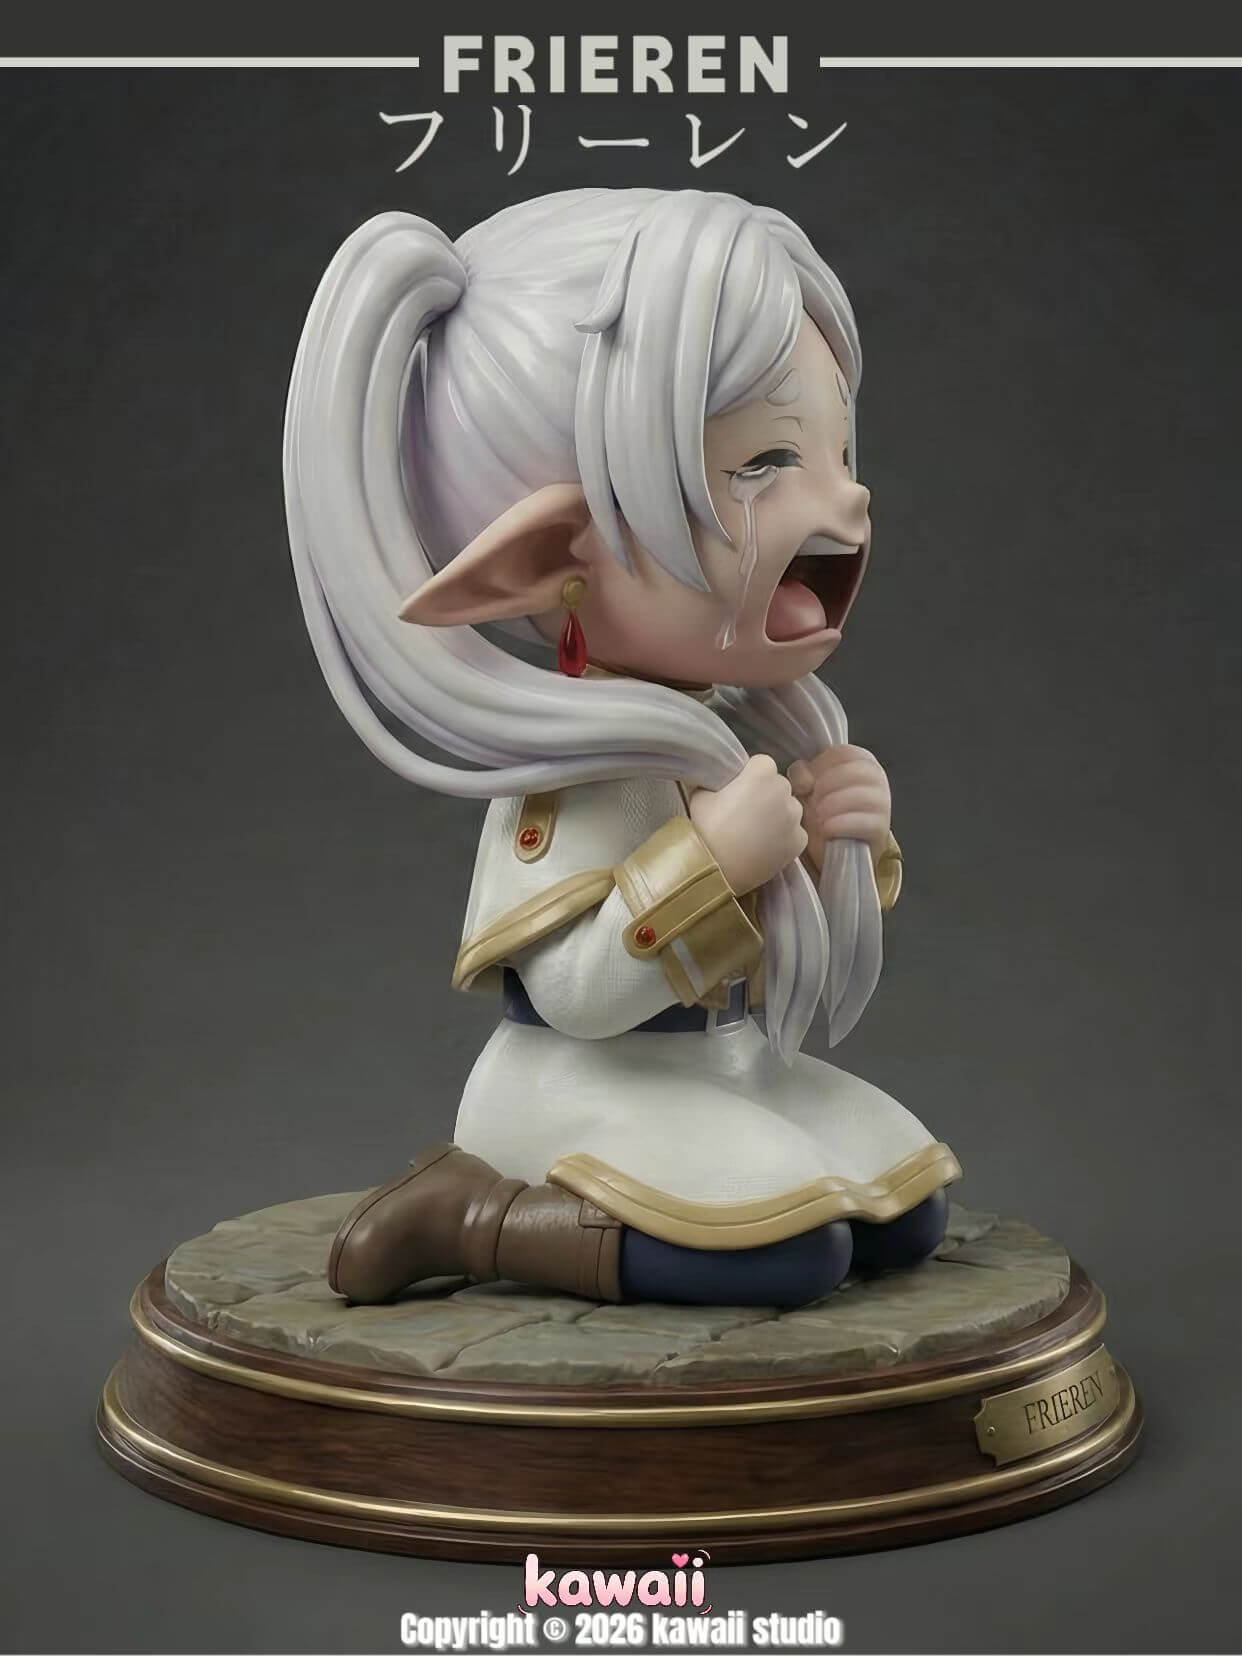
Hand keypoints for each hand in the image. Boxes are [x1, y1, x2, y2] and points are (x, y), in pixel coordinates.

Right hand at [689, 755, 807, 894]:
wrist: (715, 869)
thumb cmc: (705, 828)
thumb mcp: (700, 794)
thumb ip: (715, 781)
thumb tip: (715, 780)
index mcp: (761, 773)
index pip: (762, 764)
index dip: (750, 775)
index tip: (738, 790)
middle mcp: (784, 790)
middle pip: (778, 786)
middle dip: (766, 795)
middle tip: (746, 813)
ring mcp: (795, 817)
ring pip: (789, 809)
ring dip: (777, 815)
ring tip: (756, 833)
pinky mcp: (799, 841)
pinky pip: (794, 833)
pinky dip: (783, 837)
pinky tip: (765, 846)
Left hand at [788, 746, 891, 869]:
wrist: (838, 844)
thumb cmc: (824, 809)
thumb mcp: (809, 787)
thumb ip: (802, 775)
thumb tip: (805, 781)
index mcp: (861, 760)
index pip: (843, 753)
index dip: (820, 765)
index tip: (806, 782)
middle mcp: (876, 777)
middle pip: (853, 771)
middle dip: (826, 785)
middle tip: (811, 800)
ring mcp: (882, 802)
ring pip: (861, 795)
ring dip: (833, 804)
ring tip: (817, 815)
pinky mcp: (881, 828)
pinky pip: (864, 822)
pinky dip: (842, 824)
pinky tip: (826, 828)